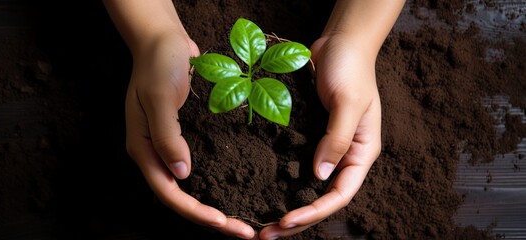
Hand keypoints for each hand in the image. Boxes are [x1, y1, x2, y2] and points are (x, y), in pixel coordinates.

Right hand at [125, 31, 255, 238]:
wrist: (165, 40)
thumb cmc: (159, 64)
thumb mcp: (160, 97)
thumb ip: (167, 136)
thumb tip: (182, 174)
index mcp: (143, 149)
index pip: (169, 193)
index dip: (195, 212)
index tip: (224, 223)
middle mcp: (155, 153)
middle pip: (181, 198)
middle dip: (211, 219)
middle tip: (244, 232)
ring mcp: (169, 147)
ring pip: (191, 188)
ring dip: (215, 207)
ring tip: (242, 223)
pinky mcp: (184, 138)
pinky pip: (200, 169)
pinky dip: (216, 184)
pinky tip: (237, 190)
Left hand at [259, 33, 381, 238]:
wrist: (340, 43)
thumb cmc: (350, 69)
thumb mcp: (347, 103)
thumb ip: (335, 139)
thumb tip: (319, 176)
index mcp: (360, 152)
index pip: (340, 194)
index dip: (314, 212)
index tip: (286, 221)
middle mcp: (344, 155)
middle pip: (321, 197)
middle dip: (297, 219)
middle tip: (265, 234)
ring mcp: (326, 147)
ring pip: (307, 186)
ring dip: (287, 204)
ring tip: (262, 223)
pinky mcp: (309, 136)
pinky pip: (296, 165)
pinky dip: (282, 181)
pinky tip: (262, 189)